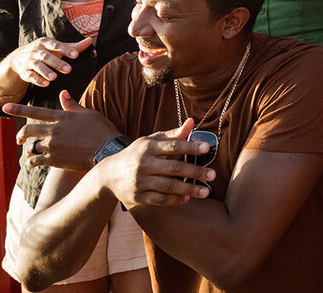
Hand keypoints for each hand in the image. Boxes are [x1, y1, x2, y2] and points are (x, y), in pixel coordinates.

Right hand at [5, 36, 93, 88]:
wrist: (18, 58)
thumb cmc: (44, 51)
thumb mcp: (56, 47)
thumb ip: (73, 46)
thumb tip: (90, 40)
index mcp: (45, 43)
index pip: (56, 45)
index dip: (66, 50)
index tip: (76, 55)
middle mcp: (36, 51)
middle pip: (46, 56)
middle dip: (57, 63)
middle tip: (68, 70)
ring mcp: (29, 61)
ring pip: (37, 65)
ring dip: (45, 71)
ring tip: (54, 77)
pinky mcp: (25, 72)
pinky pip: (30, 76)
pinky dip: (37, 80)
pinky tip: (46, 84)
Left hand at [6, 90, 121, 170]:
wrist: (107, 150)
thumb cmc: (101, 130)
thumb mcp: (88, 114)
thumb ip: (72, 105)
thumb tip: (62, 93)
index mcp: (62, 117)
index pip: (35, 112)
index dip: (18, 109)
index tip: (5, 107)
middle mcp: (54, 130)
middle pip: (28, 130)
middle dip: (20, 135)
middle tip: (19, 139)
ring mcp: (53, 146)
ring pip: (32, 147)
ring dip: (30, 150)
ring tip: (31, 153)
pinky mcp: (54, 160)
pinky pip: (36, 161)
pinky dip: (32, 162)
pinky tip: (32, 163)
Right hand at [95, 119, 215, 208]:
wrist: (108, 174)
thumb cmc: (137, 153)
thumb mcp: (151, 141)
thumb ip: (173, 134)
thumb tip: (192, 122)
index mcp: (149, 147)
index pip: (173, 146)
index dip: (190, 146)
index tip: (207, 148)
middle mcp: (144, 164)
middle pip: (174, 168)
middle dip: (195, 171)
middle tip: (213, 175)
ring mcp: (140, 181)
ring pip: (168, 186)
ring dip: (189, 189)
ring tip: (206, 191)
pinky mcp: (138, 197)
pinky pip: (159, 199)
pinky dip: (174, 200)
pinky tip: (187, 198)